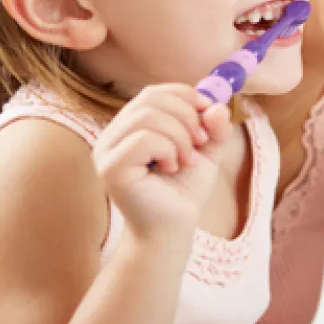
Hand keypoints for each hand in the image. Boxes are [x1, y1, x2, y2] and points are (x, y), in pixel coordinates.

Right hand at [93, 84, 232, 239]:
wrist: (173, 230)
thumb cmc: (183, 192)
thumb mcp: (206, 151)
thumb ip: (213, 127)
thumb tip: (216, 104)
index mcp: (131, 127)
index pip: (153, 93)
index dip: (185, 95)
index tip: (208, 111)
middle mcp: (113, 135)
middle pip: (150, 99)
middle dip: (186, 116)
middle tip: (201, 141)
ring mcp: (106, 151)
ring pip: (147, 117)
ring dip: (180, 136)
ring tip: (187, 160)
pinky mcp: (110, 168)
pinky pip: (143, 139)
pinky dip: (168, 150)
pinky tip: (172, 169)